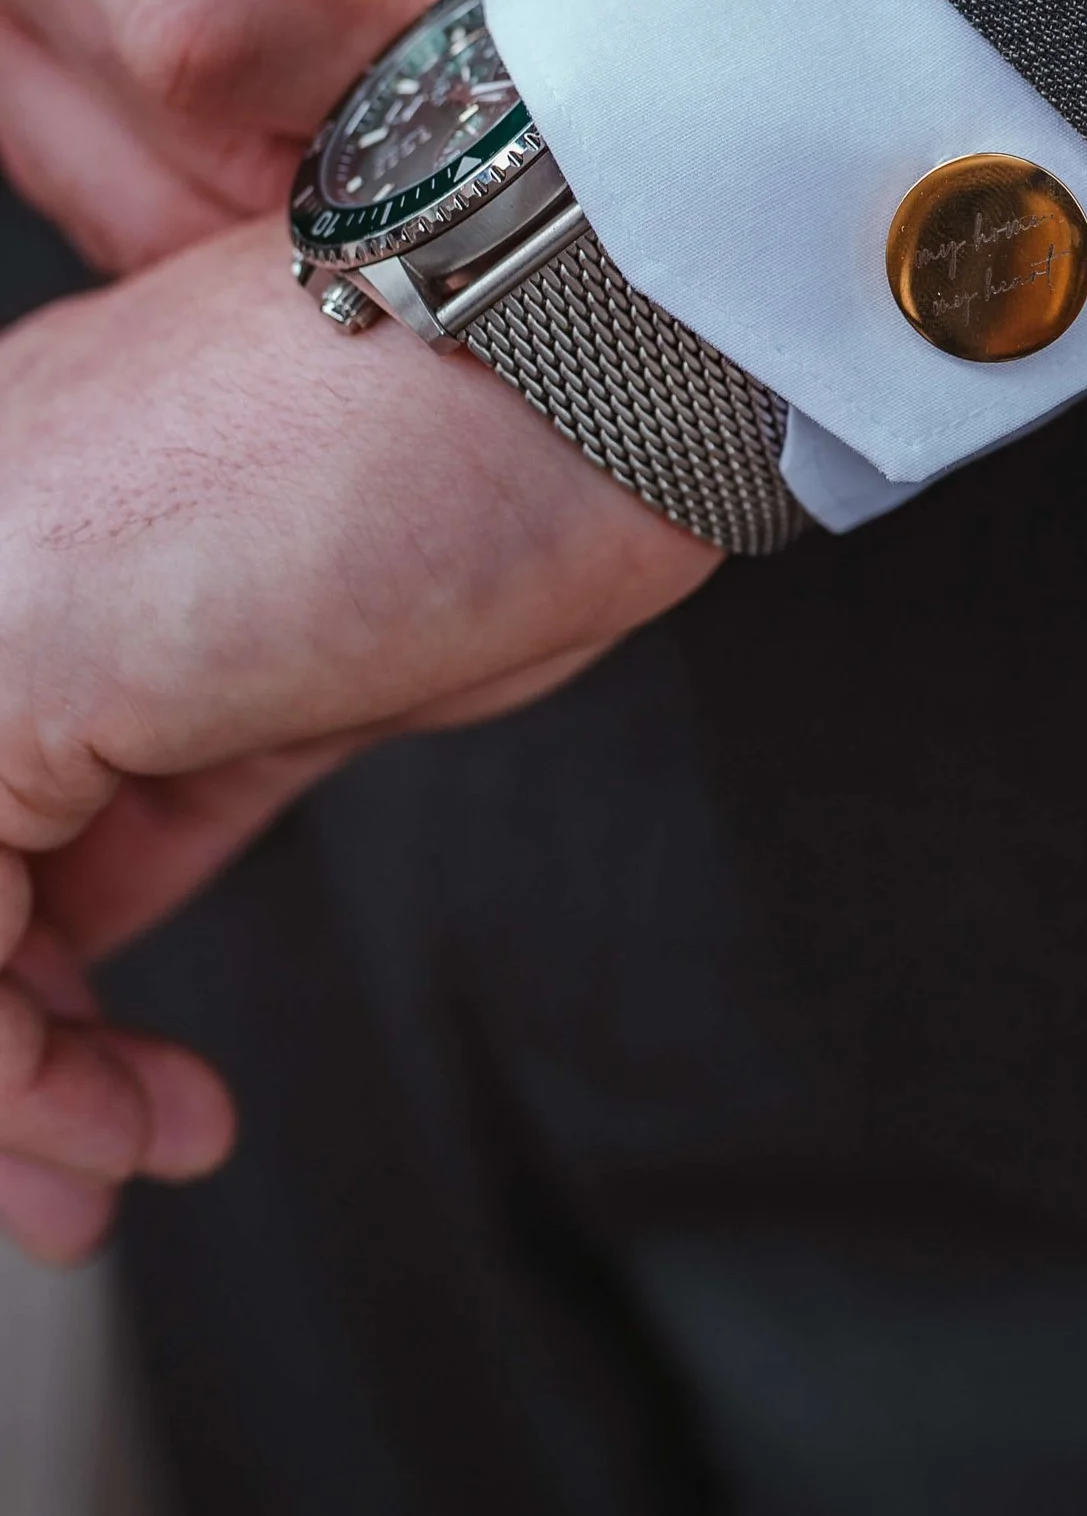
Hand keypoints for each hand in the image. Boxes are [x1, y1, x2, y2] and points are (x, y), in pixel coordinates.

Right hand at [0, 0, 667, 271]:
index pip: (220, 10)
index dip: (398, 69)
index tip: (501, 23)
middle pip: (185, 129)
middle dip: (376, 147)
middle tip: (477, 61)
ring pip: (133, 196)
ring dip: (299, 183)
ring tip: (392, 63)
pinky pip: (87, 178)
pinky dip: (212, 175)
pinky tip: (297, 86)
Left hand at [0, 223, 716, 1260]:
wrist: (599, 340)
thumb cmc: (522, 456)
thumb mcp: (308, 656)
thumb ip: (165, 772)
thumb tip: (82, 909)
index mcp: (15, 513)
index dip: (8, 972)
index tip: (85, 1078)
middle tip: (74, 1175)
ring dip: (9, 1084)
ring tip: (121, 1153)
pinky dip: (23, 1070)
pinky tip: (134, 1112)